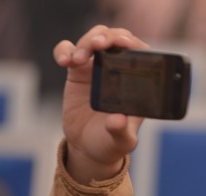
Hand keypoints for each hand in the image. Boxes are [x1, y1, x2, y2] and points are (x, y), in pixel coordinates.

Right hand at [53, 25, 148, 183]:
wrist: (88, 148)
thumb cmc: (111, 143)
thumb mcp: (121, 142)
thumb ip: (121, 131)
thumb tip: (118, 119)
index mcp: (137, 84)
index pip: (141, 54)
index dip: (134, 44)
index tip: (124, 44)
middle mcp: (119, 72)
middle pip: (117, 39)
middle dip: (109, 36)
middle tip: (99, 44)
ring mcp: (98, 69)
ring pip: (94, 38)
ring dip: (87, 40)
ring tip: (78, 58)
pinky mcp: (77, 72)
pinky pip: (68, 50)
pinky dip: (64, 50)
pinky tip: (64, 62)